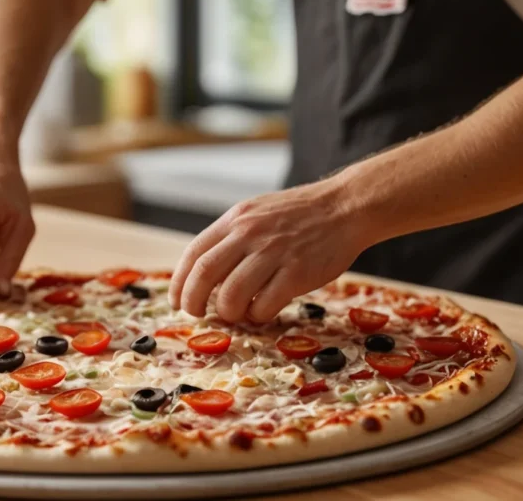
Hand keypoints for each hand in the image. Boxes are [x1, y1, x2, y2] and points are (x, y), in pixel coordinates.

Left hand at [168, 178, 372, 322]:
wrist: (345, 207)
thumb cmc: (300, 215)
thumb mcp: (257, 213)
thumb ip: (233, 238)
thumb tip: (206, 273)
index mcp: (236, 219)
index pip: (194, 254)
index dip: (179, 282)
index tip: (177, 301)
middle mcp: (249, 234)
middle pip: (205, 275)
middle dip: (193, 302)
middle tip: (197, 314)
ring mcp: (273, 253)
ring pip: (232, 295)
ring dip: (228, 313)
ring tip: (237, 314)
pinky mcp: (297, 272)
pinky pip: (265, 305)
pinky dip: (258, 315)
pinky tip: (264, 311)